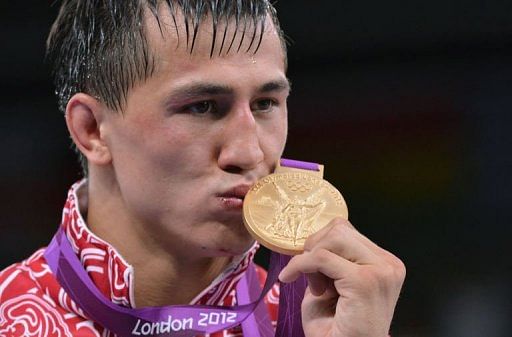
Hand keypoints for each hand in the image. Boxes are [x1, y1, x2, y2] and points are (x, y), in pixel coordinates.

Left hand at [278, 218, 405, 336]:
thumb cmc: (337, 328)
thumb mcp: (333, 283)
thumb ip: (330, 258)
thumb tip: (312, 239)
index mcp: (384, 263)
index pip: (346, 231)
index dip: (321, 244)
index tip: (311, 268)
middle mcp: (389, 264)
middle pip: (339, 229)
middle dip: (315, 248)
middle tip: (311, 278)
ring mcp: (381, 272)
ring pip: (333, 238)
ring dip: (311, 258)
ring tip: (315, 286)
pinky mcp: (364, 281)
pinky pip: (321, 257)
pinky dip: (299, 264)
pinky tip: (289, 278)